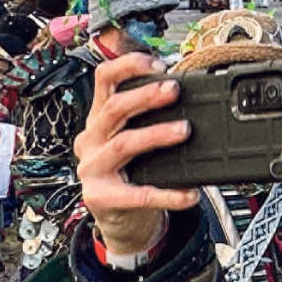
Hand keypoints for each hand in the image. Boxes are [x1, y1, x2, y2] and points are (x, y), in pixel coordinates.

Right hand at [74, 53, 199, 255]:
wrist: (118, 218)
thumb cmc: (130, 172)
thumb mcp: (132, 139)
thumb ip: (148, 118)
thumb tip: (187, 93)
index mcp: (99, 119)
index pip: (104, 80)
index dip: (128, 67)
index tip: (157, 63)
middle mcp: (91, 139)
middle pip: (113, 109)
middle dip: (145, 96)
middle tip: (174, 90)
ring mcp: (93, 168)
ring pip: (124, 144)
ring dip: (155, 134)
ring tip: (184, 131)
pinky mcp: (103, 197)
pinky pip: (139, 194)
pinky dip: (168, 193)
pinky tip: (190, 194)